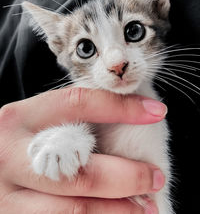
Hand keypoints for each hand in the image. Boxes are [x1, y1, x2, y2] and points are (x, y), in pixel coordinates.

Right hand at [0, 88, 165, 212]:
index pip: (78, 104)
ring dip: (117, 211)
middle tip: (155, 177)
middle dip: (127, 177)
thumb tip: (129, 119)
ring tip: (144, 207)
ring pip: (74, 208)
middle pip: (81, 170)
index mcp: (19, 118)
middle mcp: (10, 155)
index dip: (121, 107)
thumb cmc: (20, 139)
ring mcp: (7, 195)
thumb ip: (70, 122)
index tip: (155, 112)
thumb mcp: (37, 122)